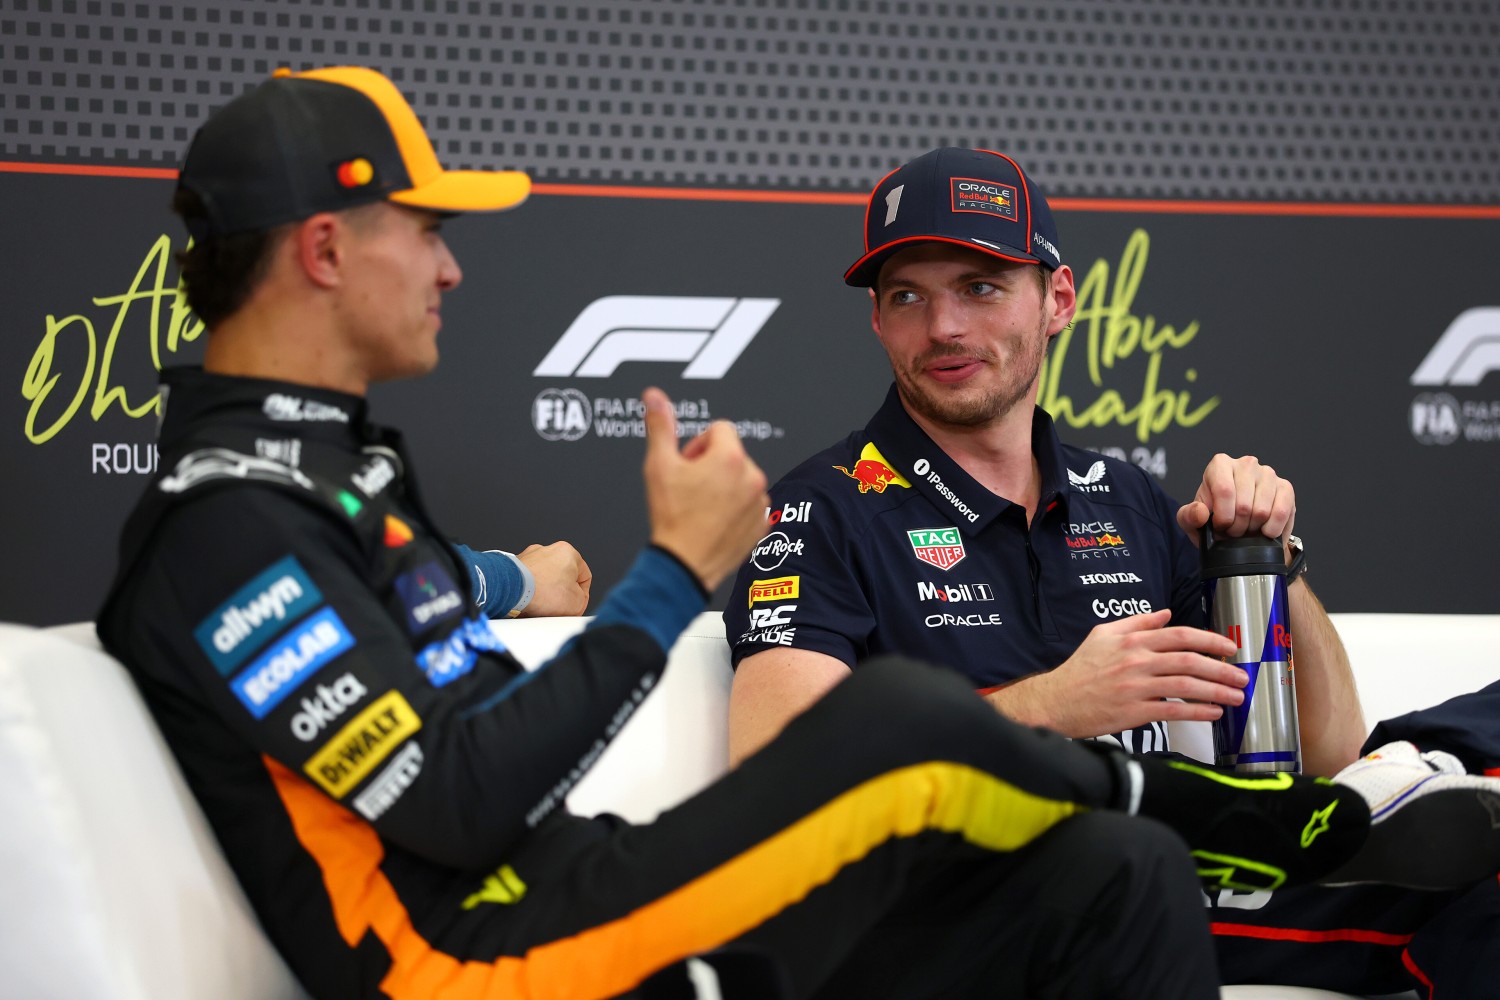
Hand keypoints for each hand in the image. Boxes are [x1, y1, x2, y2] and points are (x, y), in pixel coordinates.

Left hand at [516, 541, 591, 616]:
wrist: (512, 591)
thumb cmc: (541, 591)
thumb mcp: (577, 603)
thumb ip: (582, 600)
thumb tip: (576, 602)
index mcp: (568, 552)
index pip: (584, 576)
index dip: (582, 595)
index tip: (575, 604)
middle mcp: (547, 550)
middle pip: (562, 577)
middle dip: (560, 593)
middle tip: (558, 607)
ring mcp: (528, 557)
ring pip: (543, 580)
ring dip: (544, 594)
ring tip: (541, 607)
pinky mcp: (514, 567)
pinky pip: (527, 582)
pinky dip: (529, 593)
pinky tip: (528, 604)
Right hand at [642, 386, 768, 590]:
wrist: (683, 565)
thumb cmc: (671, 518)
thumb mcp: (658, 465)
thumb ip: (660, 425)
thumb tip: (654, 396)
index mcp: (730, 457)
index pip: (719, 429)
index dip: (697, 444)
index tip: (686, 465)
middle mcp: (752, 477)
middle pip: (731, 454)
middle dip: (711, 464)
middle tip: (690, 487)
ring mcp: (759, 502)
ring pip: (741, 479)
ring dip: (724, 486)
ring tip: (701, 506)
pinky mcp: (762, 524)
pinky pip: (750, 504)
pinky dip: (735, 508)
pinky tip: (714, 520)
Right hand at [998, 610, 1243, 736]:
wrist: (1056, 700)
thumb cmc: (1080, 669)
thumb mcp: (1103, 635)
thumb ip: (1136, 622)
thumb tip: (1165, 614)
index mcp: (1131, 640)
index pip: (1180, 635)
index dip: (1210, 640)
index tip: (1230, 647)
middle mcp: (1136, 661)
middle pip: (1190, 661)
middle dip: (1222, 669)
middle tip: (1241, 677)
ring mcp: (1136, 687)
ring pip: (1186, 686)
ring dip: (1216, 692)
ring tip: (1235, 697)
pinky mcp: (1134, 712)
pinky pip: (1173, 711)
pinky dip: (1197, 712)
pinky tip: (1213, 714)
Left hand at [1176, 453, 1294, 544]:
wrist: (1234, 525)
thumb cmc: (1212, 517)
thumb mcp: (1191, 520)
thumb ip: (1189, 516)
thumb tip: (1201, 513)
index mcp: (1220, 465)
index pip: (1224, 490)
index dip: (1223, 516)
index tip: (1220, 526)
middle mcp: (1246, 464)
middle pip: (1244, 504)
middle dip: (1237, 527)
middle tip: (1233, 531)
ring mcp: (1268, 474)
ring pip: (1263, 511)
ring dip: (1253, 529)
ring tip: (1246, 529)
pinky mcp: (1286, 487)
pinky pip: (1283, 512)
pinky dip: (1272, 529)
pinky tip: (1264, 531)